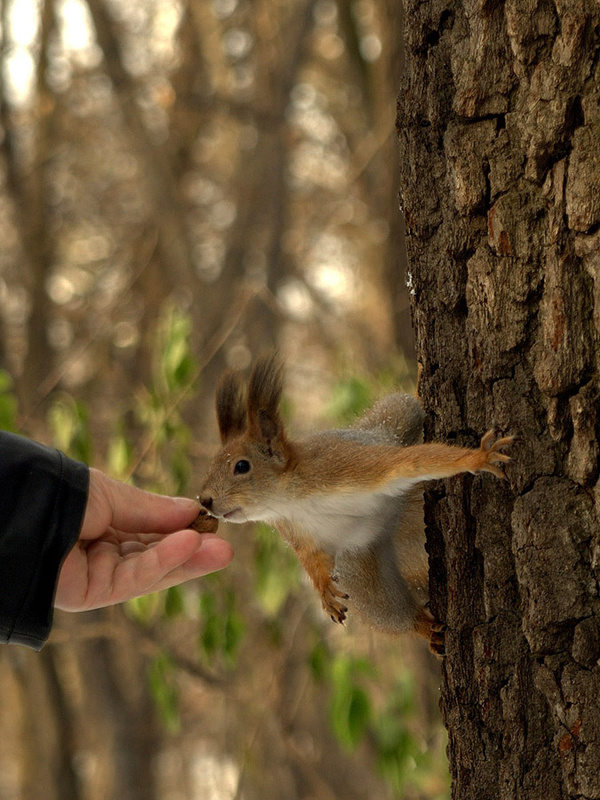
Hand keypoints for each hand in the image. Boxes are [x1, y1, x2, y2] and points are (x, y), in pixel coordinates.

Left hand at [55, 468, 233, 610]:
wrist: (25, 502)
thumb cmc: (64, 492)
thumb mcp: (115, 497)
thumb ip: (153, 511)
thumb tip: (194, 511)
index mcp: (107, 527)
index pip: (153, 536)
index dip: (182, 532)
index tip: (212, 525)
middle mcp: (103, 554)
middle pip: (156, 558)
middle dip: (192, 554)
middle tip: (227, 548)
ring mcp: (97, 575)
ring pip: (150, 573)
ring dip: (186, 562)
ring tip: (221, 551)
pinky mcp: (90, 594)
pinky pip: (133, 579)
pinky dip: (162, 563)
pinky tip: (189, 546)